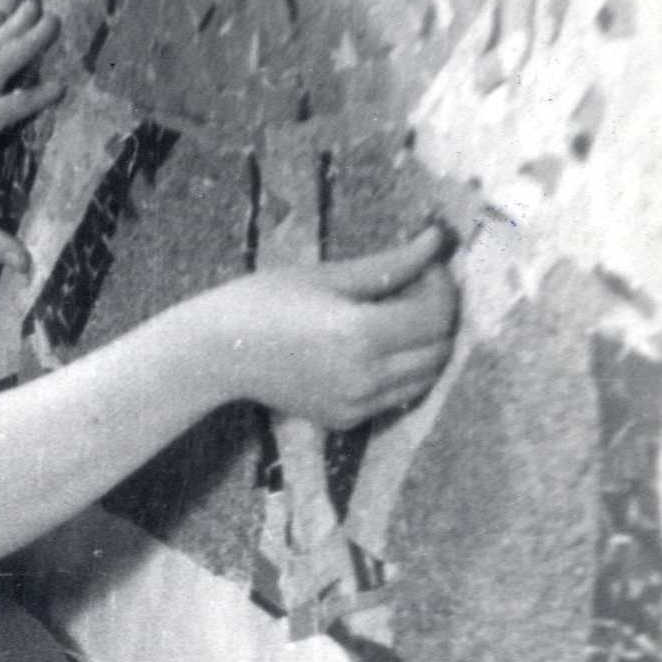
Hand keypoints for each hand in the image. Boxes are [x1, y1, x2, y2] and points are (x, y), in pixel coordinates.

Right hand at [230, 225, 457, 427]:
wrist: (218, 352)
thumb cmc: (266, 301)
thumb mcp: (330, 275)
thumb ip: (392, 264)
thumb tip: (437, 242)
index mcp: (360, 334)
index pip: (436, 316)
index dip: (443, 287)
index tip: (429, 263)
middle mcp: (365, 377)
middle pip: (439, 350)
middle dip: (440, 316)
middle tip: (417, 287)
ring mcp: (357, 405)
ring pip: (426, 377)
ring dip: (426, 345)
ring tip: (396, 315)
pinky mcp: (347, 419)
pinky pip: (398, 395)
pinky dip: (403, 369)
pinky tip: (374, 344)